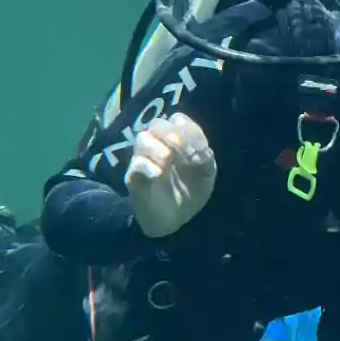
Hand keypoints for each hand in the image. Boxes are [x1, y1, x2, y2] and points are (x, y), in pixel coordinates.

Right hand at [125, 112, 216, 237]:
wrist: (173, 219)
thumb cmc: (190, 191)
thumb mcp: (206, 174)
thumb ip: (206, 158)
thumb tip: (199, 149)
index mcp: (177, 140)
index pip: (178, 120)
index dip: (188, 130)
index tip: (198, 149)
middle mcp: (158, 144)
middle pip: (158, 124)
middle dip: (173, 136)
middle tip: (185, 155)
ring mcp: (143, 158)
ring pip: (144, 139)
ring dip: (159, 149)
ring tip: (168, 163)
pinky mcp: (133, 176)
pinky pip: (136, 164)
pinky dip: (147, 167)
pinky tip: (157, 175)